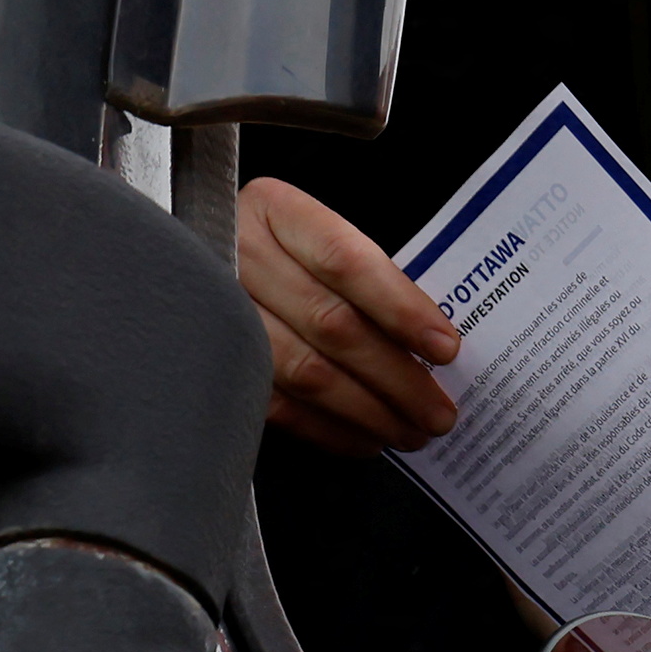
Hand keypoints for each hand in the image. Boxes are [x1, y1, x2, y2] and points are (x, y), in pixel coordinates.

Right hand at [238, 175, 461, 452]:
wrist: (205, 268)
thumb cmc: (289, 257)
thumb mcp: (321, 239)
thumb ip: (369, 278)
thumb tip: (434, 346)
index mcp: (275, 211)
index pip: (345, 261)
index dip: (400, 308)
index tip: (445, 349)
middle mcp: (238, 255)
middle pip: (331, 323)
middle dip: (396, 377)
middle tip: (440, 413)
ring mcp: (217, 311)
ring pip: (307, 372)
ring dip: (369, 411)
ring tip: (412, 432)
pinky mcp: (213, 362)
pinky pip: (279, 405)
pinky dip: (330, 429)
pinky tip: (368, 439)